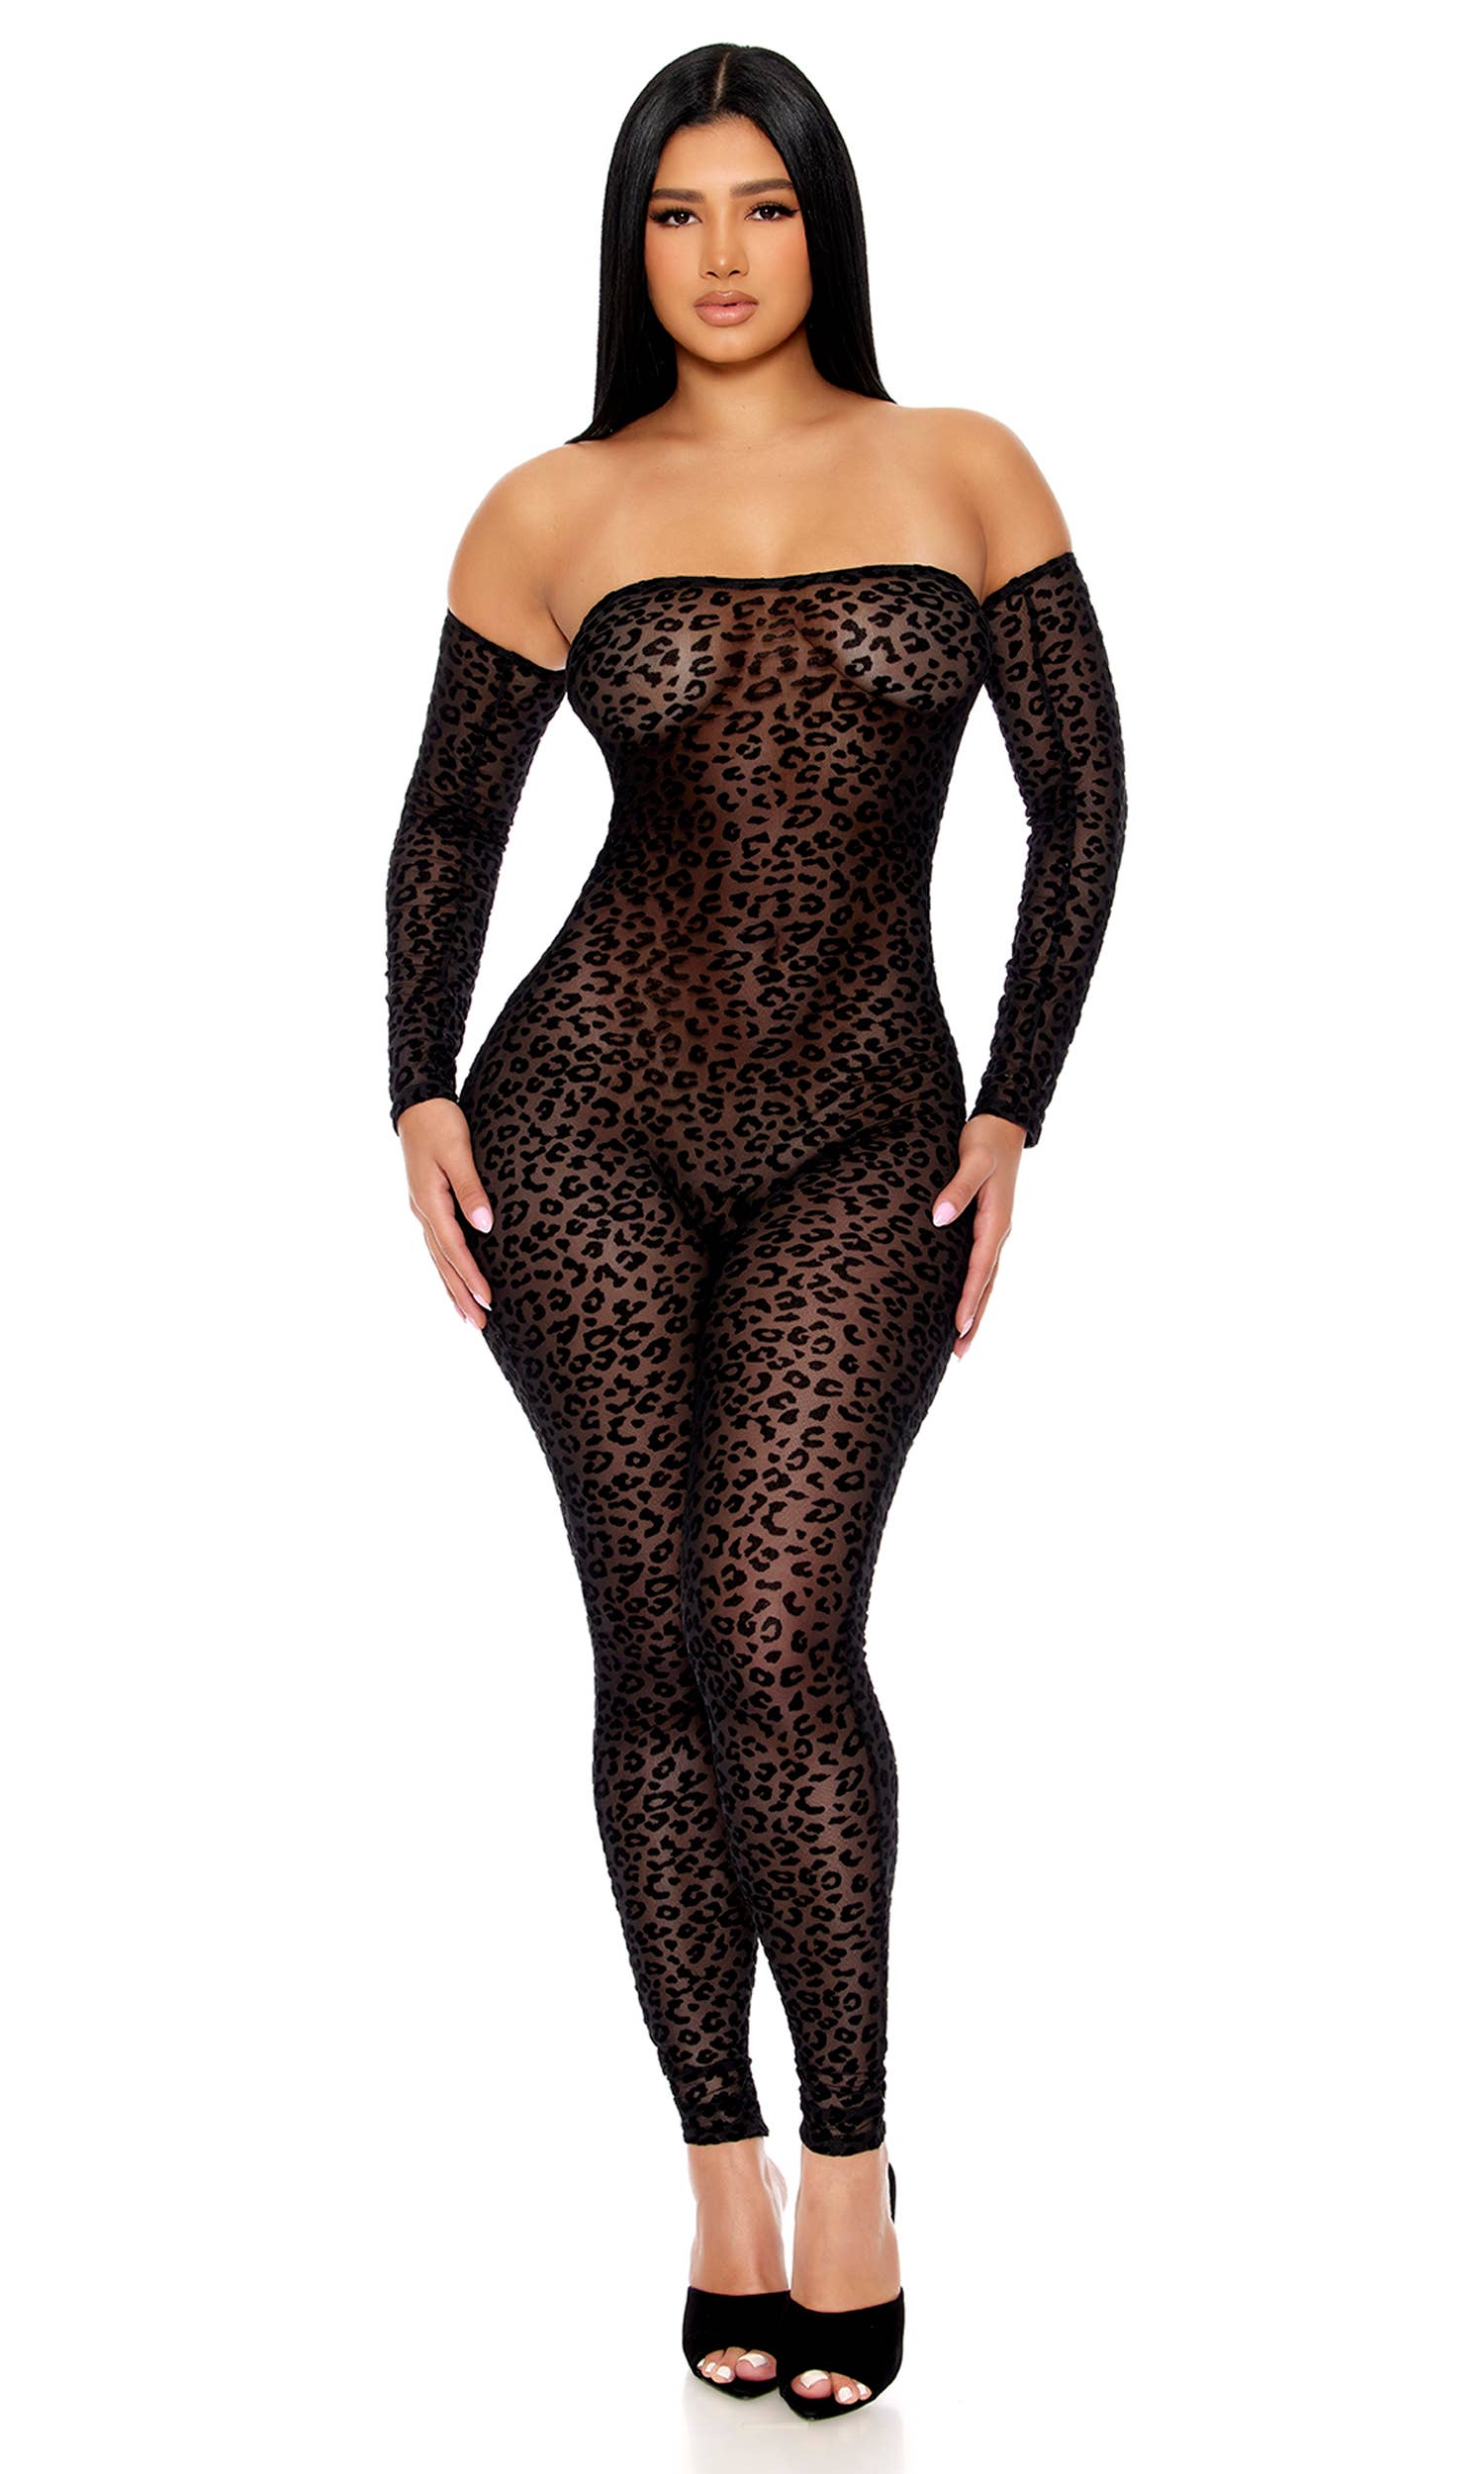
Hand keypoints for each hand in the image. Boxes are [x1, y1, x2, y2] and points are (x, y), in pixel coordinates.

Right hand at [396, 1098, 494, 1329]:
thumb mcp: (458, 1151)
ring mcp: (422, 1209)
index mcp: (429, 1200)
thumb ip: (471, 1189)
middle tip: (479, 1324)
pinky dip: (445, 1268)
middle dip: (461, 1294)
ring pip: (437, 1258)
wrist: (418, 1104)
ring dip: (452, 1287)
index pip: (454, 1247)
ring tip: (467, 1316)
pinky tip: (453, 1281)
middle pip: (443, 1261)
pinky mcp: (427, 1204)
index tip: (488, 1299)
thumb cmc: (441, 1123)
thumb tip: (484, 1226)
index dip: (470, 1275)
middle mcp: (422, 1210)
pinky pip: (436, 1246)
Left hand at [930, 1114, 1025, 1358]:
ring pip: (985, 1280)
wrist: (1003, 1125)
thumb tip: (939, 1218)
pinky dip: (975, 1289)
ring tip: (962, 1341)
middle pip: (986, 1285)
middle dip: (974, 1319)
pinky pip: (981, 1266)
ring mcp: (994, 1231)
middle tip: (960, 1352)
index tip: (958, 1325)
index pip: (980, 1269)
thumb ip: (957, 1189)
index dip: (968, 1299)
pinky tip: (963, 1302)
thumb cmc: (985, 1140)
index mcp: (995, 1221)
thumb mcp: (972, 1159)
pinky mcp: (987, 1226)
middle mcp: (997, 1231)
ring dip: (975, 1310)